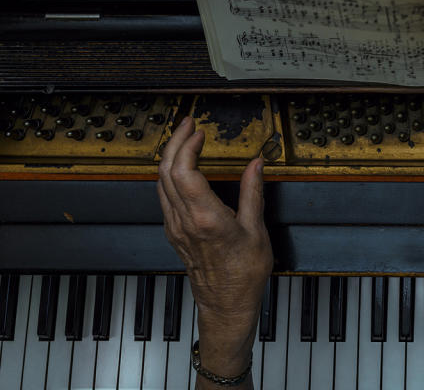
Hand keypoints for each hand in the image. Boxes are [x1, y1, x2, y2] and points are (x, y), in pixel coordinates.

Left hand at [157, 116, 272, 375]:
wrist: (226, 304)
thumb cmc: (245, 273)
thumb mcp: (257, 230)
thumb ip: (252, 193)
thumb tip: (255, 164)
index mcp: (206, 218)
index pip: (184, 171)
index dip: (187, 145)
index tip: (199, 131)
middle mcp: (185, 221)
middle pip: (166, 171)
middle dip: (175, 142)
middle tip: (188, 124)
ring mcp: (175, 227)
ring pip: (161, 183)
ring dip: (170, 156)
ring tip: (184, 139)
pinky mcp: (174, 232)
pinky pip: (164, 196)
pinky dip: (170, 174)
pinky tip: (182, 167)